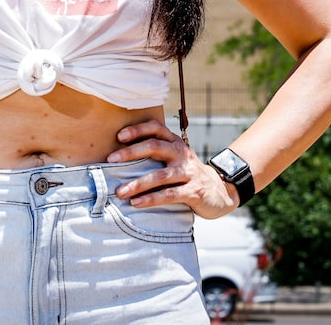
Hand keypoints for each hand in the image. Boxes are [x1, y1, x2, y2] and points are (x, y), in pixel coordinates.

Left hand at [107, 119, 238, 217]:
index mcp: (175, 142)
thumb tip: (120, 153)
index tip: (119, 136)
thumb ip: (156, 152)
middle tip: (111, 160)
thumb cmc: (187, 173)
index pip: (156, 128)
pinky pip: (169, 195)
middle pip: (155, 146)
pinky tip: (136, 203)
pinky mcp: (194, 191)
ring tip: (120, 191)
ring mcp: (188, 172)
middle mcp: (181, 153)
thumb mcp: (175, 157)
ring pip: (159, 175)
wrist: (220, 191)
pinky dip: (151, 199)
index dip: (137, 130)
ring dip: (138, 183)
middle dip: (131, 153)